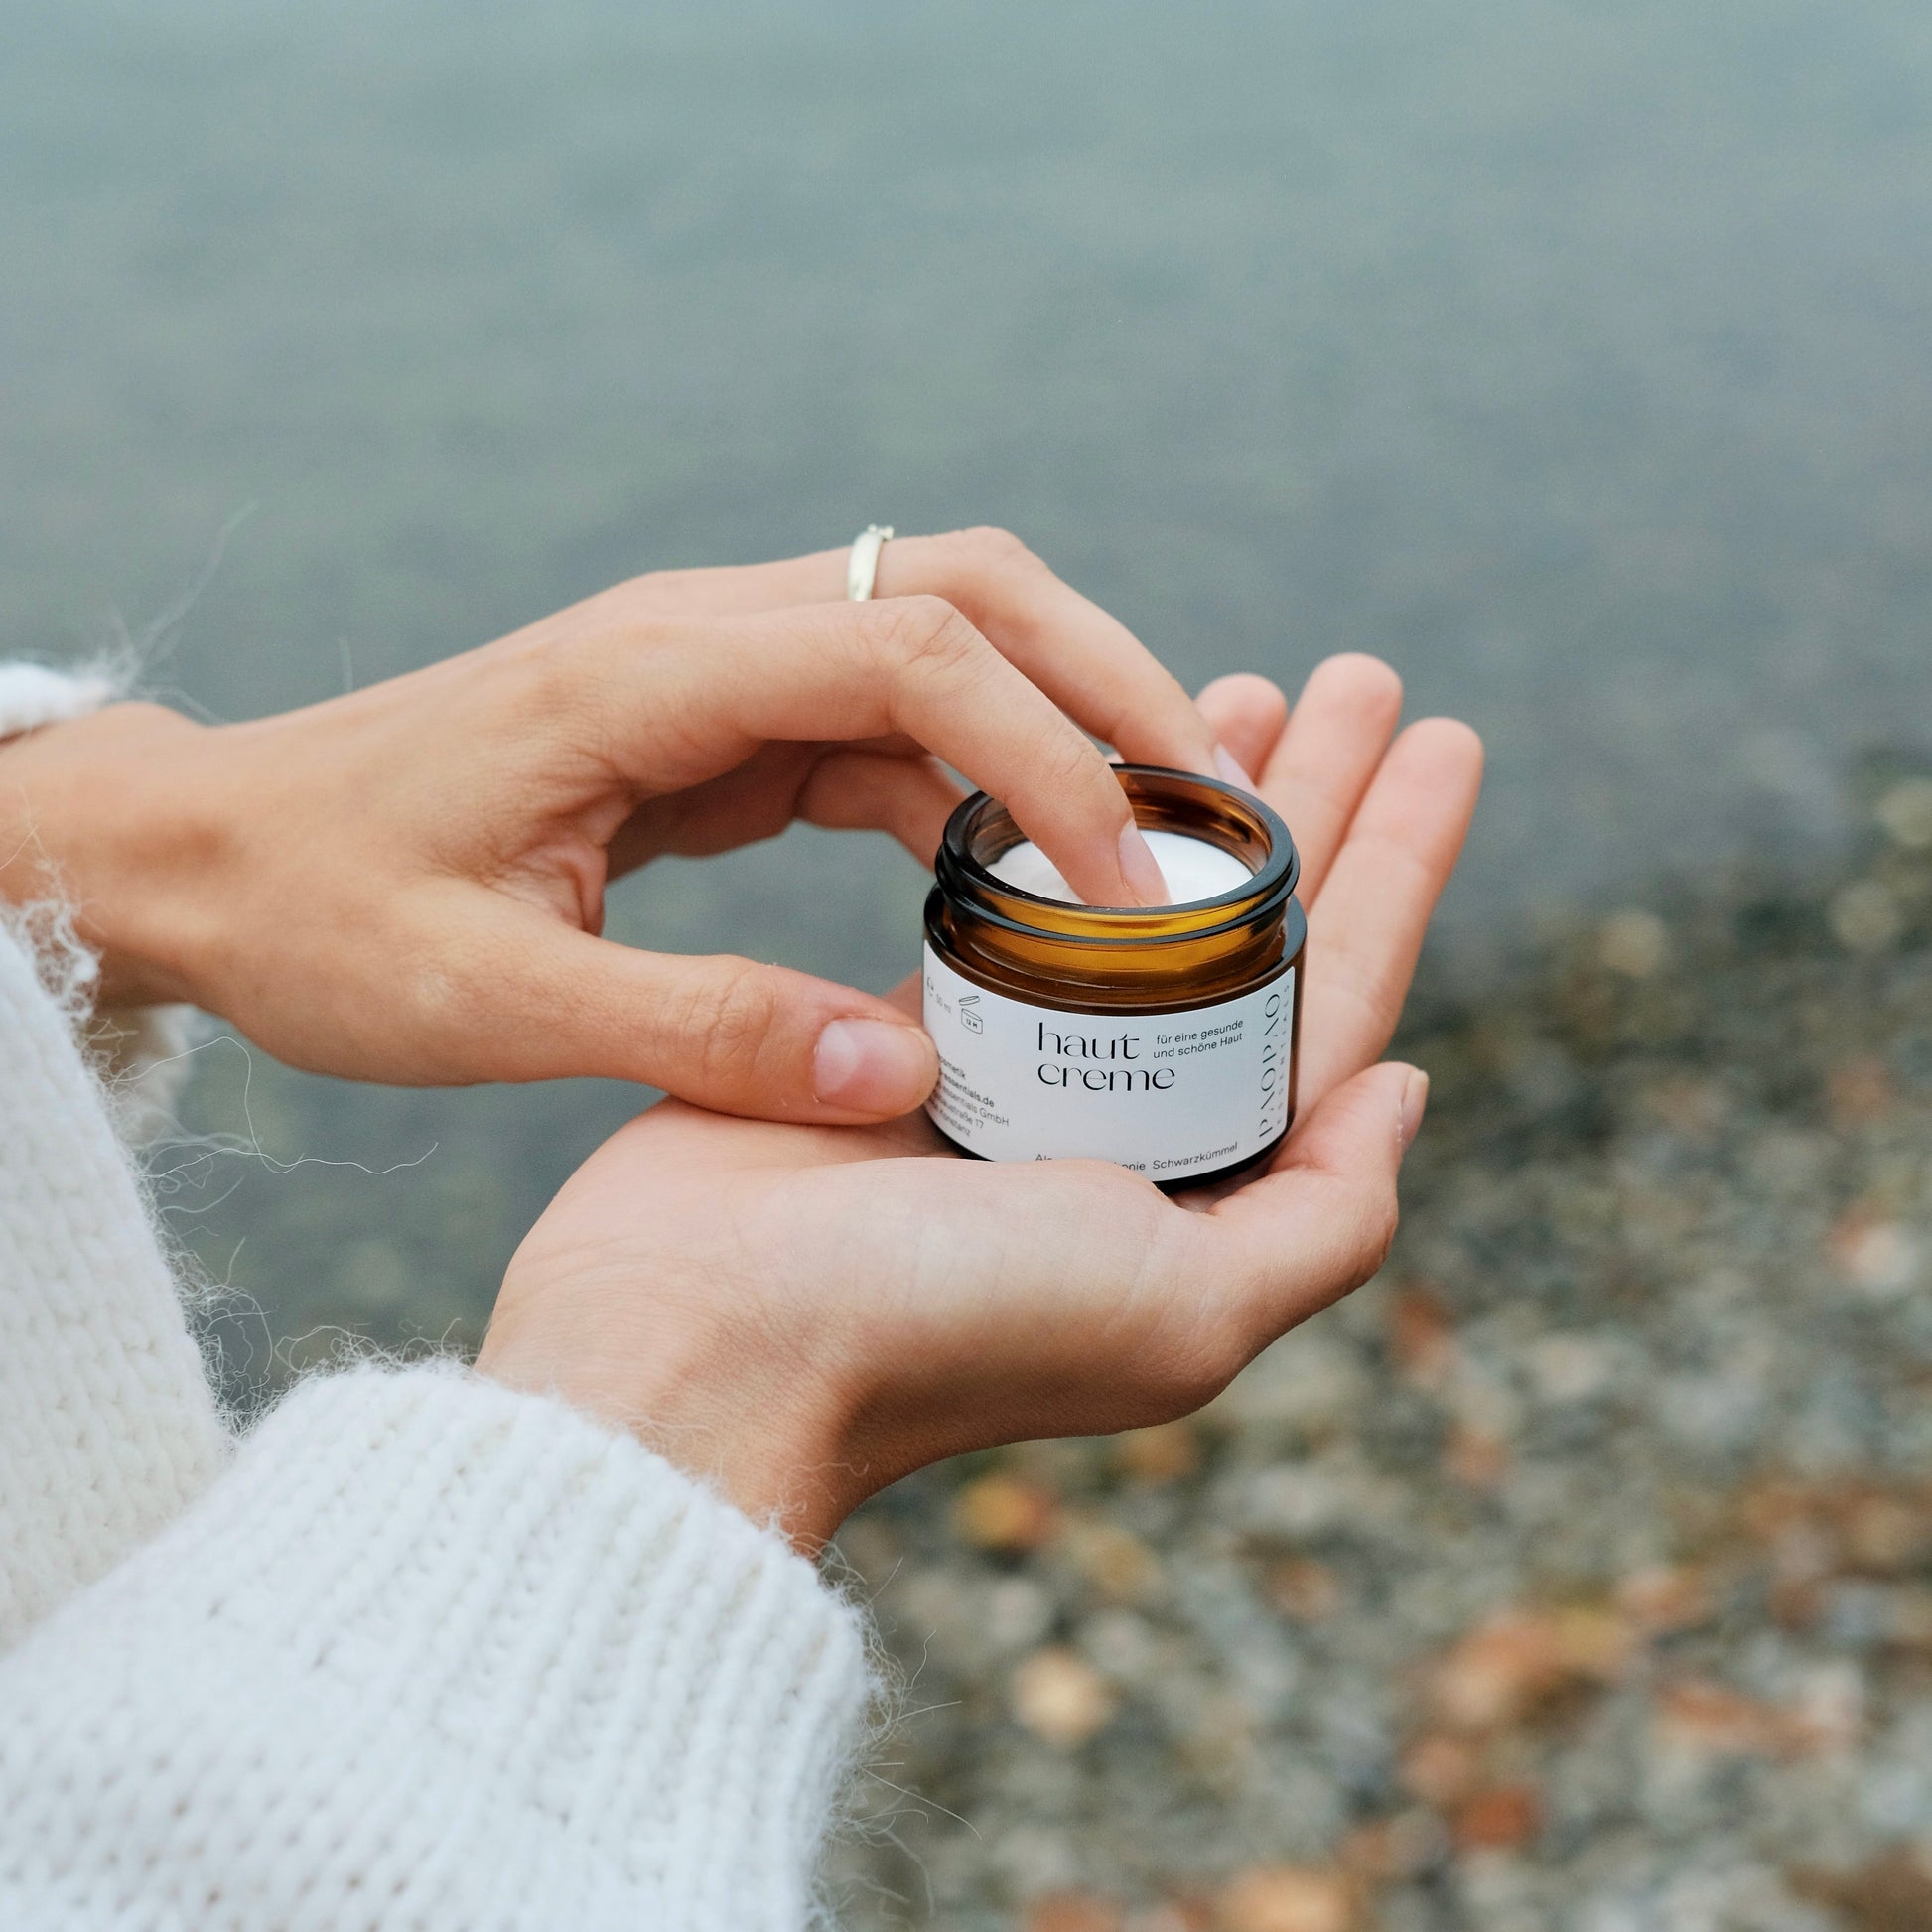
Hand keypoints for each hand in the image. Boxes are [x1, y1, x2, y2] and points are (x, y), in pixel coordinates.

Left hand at [0, 530, 1231, 1120]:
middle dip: (1106, 681)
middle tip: (1212, 804)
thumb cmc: (324, 918)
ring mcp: (714, 670)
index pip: (910, 653)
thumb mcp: (491, 1005)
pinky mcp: (714, 725)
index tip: (1127, 886)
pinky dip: (973, 791)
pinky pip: (883, 728)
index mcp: (648, 678)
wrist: (214, 857)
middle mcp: (702, 637)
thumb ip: (698, 1033)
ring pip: (941, 649)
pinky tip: (1015, 889)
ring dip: (1056, 735)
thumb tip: (907, 1073)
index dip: (1046, 755)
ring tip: (1148, 856)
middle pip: (964, 590)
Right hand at [481, 656, 1483, 1546]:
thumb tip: (1405, 1088)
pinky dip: (1060, 835)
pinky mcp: (914, 1039)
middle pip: (1250, 927)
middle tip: (1360, 677)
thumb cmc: (944, 1327)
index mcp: (1210, 1180)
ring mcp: (1024, 1080)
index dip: (1394, 861)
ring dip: (1191, 803)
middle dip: (1310, 799)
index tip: (1439, 741)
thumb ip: (1325, 1216)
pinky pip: (1016, 918)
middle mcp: (1130, 1126)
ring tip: (1248, 683)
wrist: (703, 1338)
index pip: (1338, 988)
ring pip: (1135, 905)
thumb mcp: (1185, 1311)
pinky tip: (1090, 763)